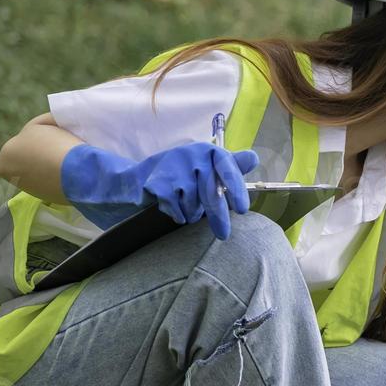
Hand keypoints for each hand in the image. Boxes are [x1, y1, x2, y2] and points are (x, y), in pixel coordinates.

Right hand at [60, 141, 260, 238]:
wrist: (131, 183)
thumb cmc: (175, 178)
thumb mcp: (203, 169)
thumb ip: (229, 166)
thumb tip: (254, 158)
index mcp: (207, 150)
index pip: (228, 166)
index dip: (237, 187)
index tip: (243, 209)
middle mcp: (191, 155)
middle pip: (212, 193)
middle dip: (218, 217)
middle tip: (223, 235)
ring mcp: (173, 168)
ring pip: (195, 206)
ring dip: (191, 214)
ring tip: (184, 208)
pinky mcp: (158, 183)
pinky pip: (178, 211)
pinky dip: (176, 215)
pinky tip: (169, 208)